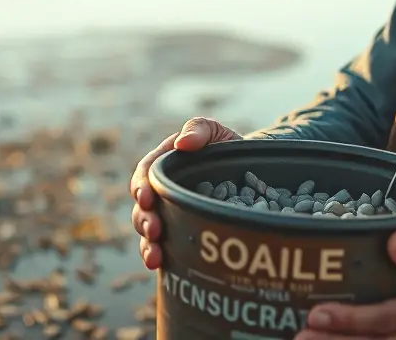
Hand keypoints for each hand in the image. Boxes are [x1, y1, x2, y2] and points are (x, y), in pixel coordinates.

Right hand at [129, 117, 240, 269]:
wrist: (253, 173)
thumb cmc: (228, 148)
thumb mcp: (215, 132)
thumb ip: (198, 129)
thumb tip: (181, 143)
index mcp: (165, 166)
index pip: (145, 176)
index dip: (142, 187)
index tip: (148, 198)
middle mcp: (163, 193)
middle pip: (143, 208)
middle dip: (144, 220)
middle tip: (154, 230)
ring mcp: (172, 215)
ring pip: (150, 231)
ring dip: (148, 244)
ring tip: (154, 257)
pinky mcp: (182, 233)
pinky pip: (166, 247)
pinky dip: (160, 257)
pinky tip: (159, 265)